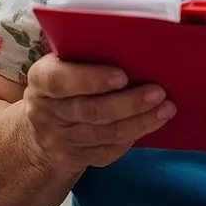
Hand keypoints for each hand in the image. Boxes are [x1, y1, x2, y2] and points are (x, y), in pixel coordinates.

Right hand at [22, 54, 174, 173]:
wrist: (40, 130)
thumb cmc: (62, 85)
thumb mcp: (60, 66)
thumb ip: (83, 57)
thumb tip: (131, 47)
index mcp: (39, 79)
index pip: (59, 81)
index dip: (91, 79)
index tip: (123, 75)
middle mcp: (44, 112)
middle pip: (90, 111)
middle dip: (128, 103)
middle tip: (158, 92)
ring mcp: (58, 139)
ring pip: (104, 134)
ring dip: (139, 121)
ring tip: (166, 108)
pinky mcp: (73, 158)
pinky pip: (108, 150)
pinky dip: (133, 136)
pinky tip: (152, 123)